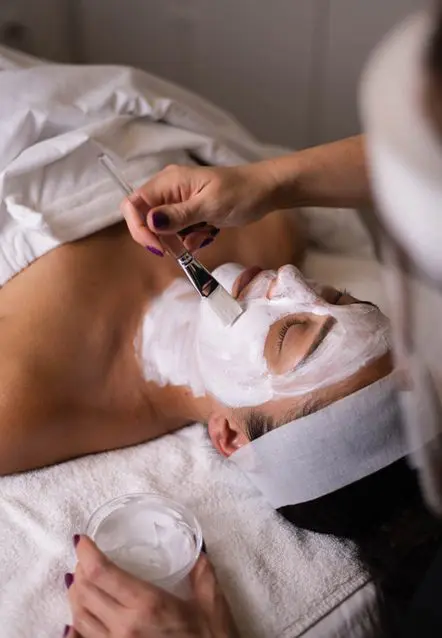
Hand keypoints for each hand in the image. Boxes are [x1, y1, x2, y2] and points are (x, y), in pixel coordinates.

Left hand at [65, 535, 237, 637]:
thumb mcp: (212, 604)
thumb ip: (202, 572)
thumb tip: (197, 548)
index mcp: (148, 605)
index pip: (101, 573)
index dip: (86, 553)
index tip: (82, 540)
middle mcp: (125, 627)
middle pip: (84, 591)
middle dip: (80, 569)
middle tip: (86, 557)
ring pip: (78, 617)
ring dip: (75, 594)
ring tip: (82, 580)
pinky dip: (74, 628)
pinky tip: (74, 621)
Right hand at [120, 162, 278, 252]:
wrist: (266, 191)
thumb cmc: (241, 192)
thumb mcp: (210, 205)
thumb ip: (179, 215)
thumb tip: (151, 222)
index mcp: (169, 182)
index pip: (135, 205)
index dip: (139, 228)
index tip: (158, 247)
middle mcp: (169, 190)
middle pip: (146, 220)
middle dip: (161, 239)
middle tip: (181, 250)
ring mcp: (179, 203)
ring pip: (163, 230)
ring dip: (179, 240)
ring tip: (204, 235)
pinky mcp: (190, 214)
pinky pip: (179, 232)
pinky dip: (191, 239)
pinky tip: (209, 233)